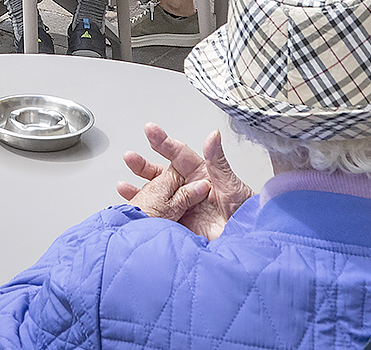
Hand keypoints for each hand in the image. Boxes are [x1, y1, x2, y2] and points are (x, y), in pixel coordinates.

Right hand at [115, 123, 250, 239]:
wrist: (246, 241)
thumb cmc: (245, 212)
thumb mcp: (232, 184)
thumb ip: (218, 161)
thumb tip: (213, 135)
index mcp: (200, 174)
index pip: (178, 154)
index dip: (163, 141)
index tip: (150, 131)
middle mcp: (188, 188)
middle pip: (161, 173)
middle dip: (144, 165)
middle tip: (130, 158)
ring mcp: (181, 205)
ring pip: (156, 193)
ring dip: (140, 188)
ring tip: (124, 184)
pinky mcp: (177, 223)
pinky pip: (157, 213)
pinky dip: (144, 208)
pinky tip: (132, 206)